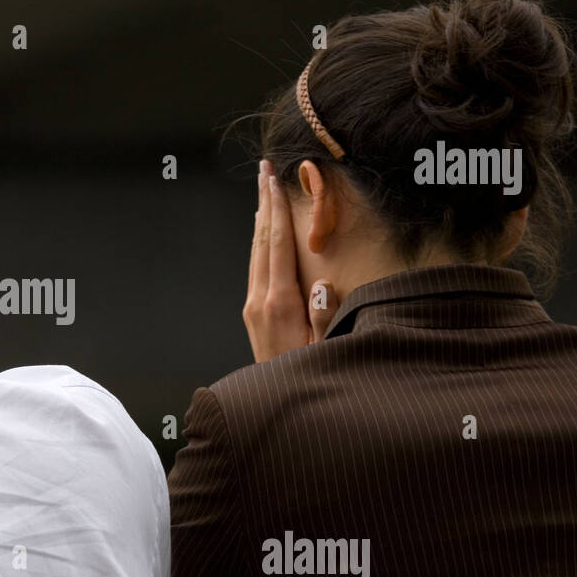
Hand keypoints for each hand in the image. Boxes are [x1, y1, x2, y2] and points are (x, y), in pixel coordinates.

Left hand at [243, 159, 337, 361]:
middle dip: (264, 203)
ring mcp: (253, 307)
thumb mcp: (324, 350)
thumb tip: (322, 284)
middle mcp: (260, 300)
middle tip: (264, 170)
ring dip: (260, 220)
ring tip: (264, 192)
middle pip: (261, 240)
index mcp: (279, 303)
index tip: (274, 181)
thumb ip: (324, 317)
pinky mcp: (252, 315)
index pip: (277, 245)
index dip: (276, 210)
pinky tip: (263, 235)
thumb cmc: (307, 376)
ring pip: (255, 252)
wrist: (273, 406)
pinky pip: (255, 268)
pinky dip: (260, 243)